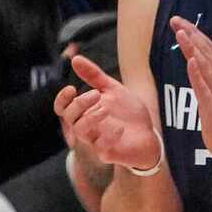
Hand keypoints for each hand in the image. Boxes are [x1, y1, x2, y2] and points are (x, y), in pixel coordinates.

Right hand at [55, 49, 166, 172]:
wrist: (149, 134)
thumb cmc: (127, 113)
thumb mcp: (113, 89)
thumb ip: (94, 76)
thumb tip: (75, 58)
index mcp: (84, 112)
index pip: (62, 108)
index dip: (62, 99)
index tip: (72, 88)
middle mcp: (85, 127)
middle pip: (69, 117)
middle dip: (79, 104)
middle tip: (96, 95)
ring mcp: (95, 141)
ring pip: (80, 131)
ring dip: (90, 118)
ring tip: (105, 109)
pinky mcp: (107, 153)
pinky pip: (100, 147)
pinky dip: (109, 136)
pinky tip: (119, 128)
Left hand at [166, 16, 211, 169]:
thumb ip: (205, 76)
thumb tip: (195, 61)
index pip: (205, 48)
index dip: (192, 33)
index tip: (178, 20)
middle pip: (205, 50)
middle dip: (190, 33)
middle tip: (175, 18)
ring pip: (205, 64)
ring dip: (193, 48)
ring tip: (182, 32)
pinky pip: (204, 87)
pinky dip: (198, 74)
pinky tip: (191, 61)